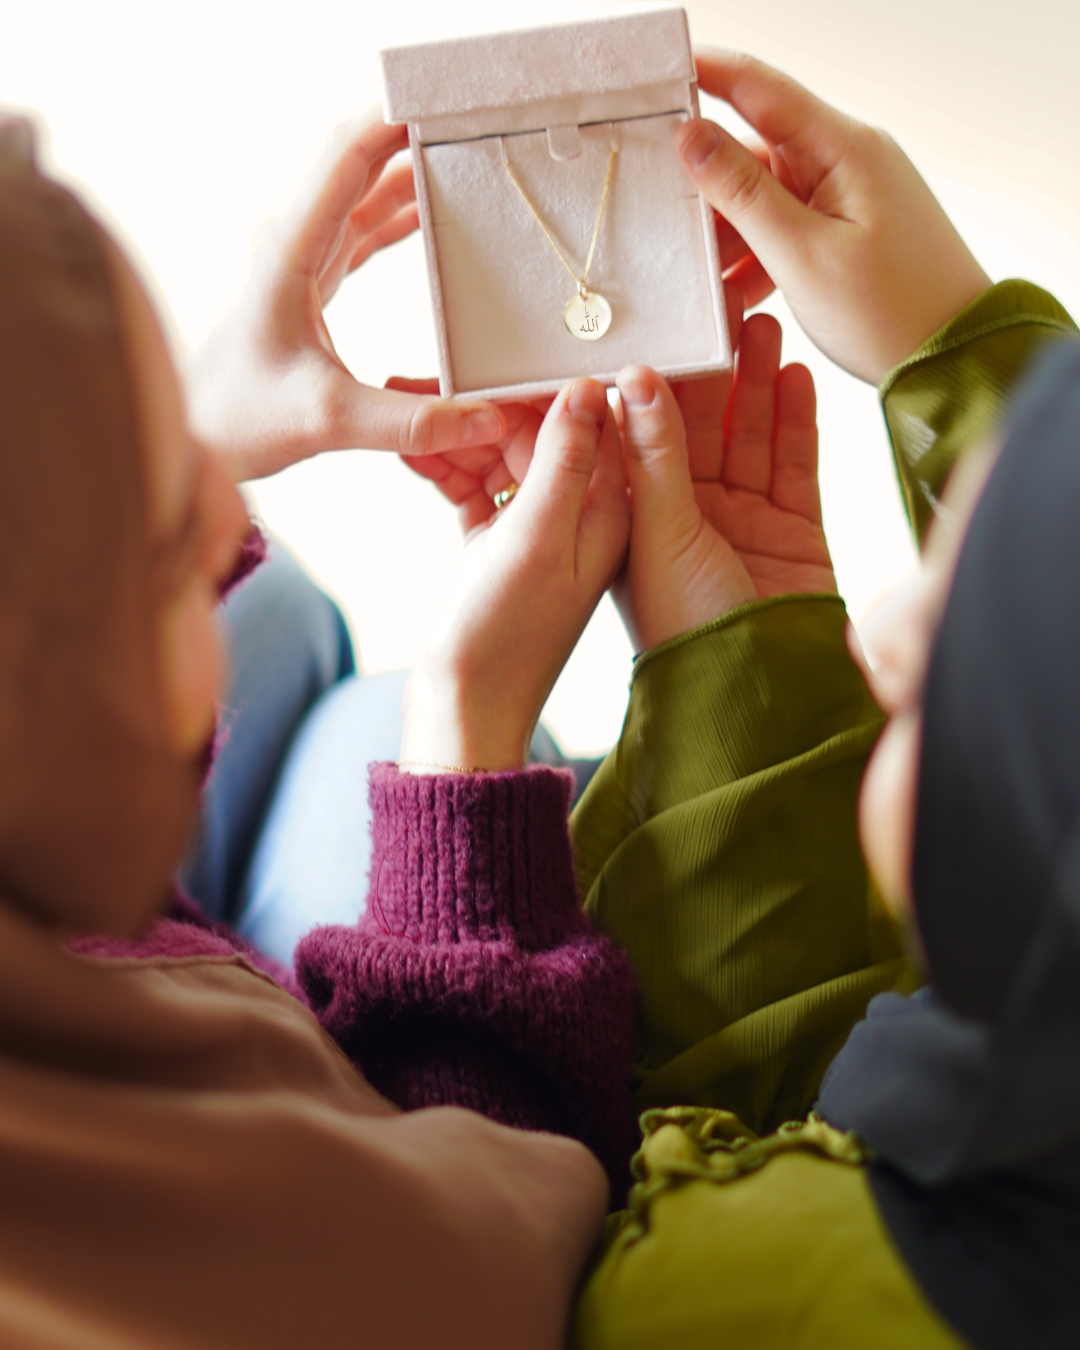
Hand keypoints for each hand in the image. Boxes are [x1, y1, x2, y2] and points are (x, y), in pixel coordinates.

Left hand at [184, 110, 505, 482]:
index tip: (446, 106)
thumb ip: (412, 421)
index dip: (393, 121)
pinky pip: (362, 231)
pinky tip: (433, 215)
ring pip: (362, 195)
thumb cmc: (238, 420)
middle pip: (358, 164)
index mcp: (290, 250)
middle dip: (412, 138)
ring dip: (409, 176)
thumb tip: (487, 419)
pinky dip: (399, 218)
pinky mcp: (311, 286)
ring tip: (467, 164)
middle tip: (474, 132)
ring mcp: (301, 261)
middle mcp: (293, 243)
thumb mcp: (330, 421)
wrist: (196, 438)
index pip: (345, 157)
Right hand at [399, 380, 628, 770]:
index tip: (490, 352)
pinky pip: (472, 485)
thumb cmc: (507, 637)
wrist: (462, 712)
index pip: (586, 421)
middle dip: (481, 404)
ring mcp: (536, 529)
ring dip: (452, 432)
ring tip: (398, 401)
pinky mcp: (497, 542)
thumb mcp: (539, 539)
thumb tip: (588, 385)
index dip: (538, 384)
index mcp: (610, 512)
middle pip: (536, 432)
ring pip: (496, 455)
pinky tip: (406, 448)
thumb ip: (566, 462)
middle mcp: (581, 515)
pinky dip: (441, 467)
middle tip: (420, 375)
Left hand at [614, 311, 834, 651]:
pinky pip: (793, 465)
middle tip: (722, 308)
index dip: (654, 380)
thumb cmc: (688, 632)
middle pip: (700, 428)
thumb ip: (654, 457)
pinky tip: (794, 374)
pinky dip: (795, 422)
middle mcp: (686, 516)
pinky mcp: (791, 530)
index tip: (662, 324)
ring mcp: (741, 522)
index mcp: (637, 520)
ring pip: (749, 437)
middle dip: (712, 370)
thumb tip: (638, 377)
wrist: (762, 693)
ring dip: (755, 384)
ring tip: (762, 325)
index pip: (641, 435)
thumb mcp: (660, 536)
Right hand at [676, 51, 990, 383]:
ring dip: (729, 232)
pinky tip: (734, 291)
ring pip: (764, 196)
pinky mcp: (847, 229)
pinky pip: (785, 226)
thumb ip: (742, 193)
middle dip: (705, 186)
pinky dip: (756, 254)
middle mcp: (846, 158)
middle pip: (753, 150)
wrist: (954, 359)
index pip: (758, 87)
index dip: (702, 73)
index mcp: (843, 148)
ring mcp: (847, 194)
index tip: (651, 75)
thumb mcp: (803, 255)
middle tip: (660, 222)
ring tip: (699, 276)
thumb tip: (691, 136)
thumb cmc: (892, 312)